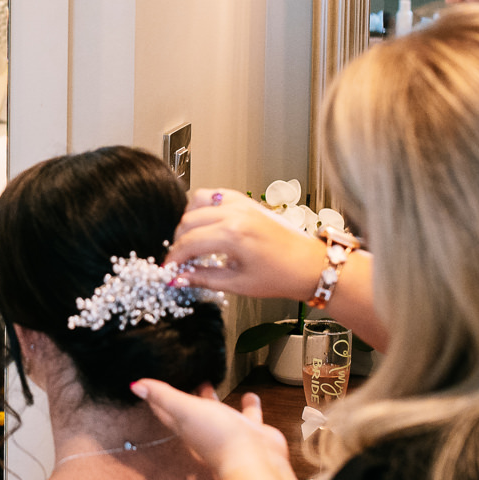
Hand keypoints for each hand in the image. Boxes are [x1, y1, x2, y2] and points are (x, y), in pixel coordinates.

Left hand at [132, 380, 290, 475]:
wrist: (254, 461)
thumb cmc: (217, 436)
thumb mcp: (185, 410)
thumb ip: (163, 396)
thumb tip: (135, 385)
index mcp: (186, 425)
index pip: (166, 411)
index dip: (157, 399)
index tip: (151, 385)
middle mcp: (205, 429)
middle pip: (191, 410)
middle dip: (186, 396)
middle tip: (184, 379)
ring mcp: (228, 431)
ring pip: (218, 412)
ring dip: (213, 399)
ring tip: (211, 383)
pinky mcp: (250, 432)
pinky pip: (247, 415)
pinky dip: (248, 405)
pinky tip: (250, 396)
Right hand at [163, 188, 325, 301]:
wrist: (309, 265)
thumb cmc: (282, 275)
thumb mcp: (238, 284)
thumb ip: (204, 278)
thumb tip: (180, 279)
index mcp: (233, 234)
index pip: (189, 242)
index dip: (174, 257)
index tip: (169, 269)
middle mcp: (236, 213)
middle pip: (189, 220)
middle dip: (179, 241)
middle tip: (180, 260)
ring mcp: (242, 204)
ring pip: (198, 201)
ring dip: (189, 220)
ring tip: (192, 241)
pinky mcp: (248, 201)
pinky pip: (216, 195)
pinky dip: (205, 207)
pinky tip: (206, 225)